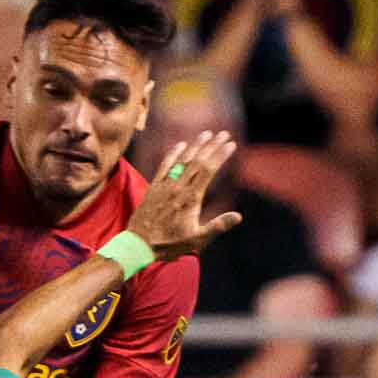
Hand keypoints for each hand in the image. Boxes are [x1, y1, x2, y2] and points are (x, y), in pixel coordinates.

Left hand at [127, 130, 242, 262]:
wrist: (139, 244)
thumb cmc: (170, 244)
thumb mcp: (196, 239)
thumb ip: (217, 226)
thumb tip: (238, 216)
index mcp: (191, 198)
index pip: (208, 170)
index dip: (220, 156)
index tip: (231, 145)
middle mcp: (178, 187)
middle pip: (198, 161)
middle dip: (212, 146)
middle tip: (223, 134)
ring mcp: (165, 185)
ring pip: (182, 160)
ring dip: (195, 145)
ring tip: (206, 134)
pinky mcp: (154, 187)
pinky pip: (164, 165)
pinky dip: (173, 154)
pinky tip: (181, 145)